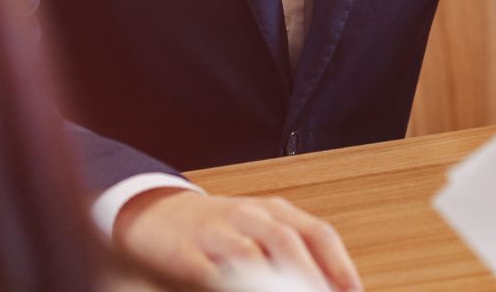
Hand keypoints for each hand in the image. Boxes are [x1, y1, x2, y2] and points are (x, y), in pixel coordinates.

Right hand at [115, 188, 361, 290]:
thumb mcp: (260, 233)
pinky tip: (244, 291)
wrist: (155, 214)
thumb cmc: (219, 230)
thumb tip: (329, 285)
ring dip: (275, 283)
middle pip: (288, 243)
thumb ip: (292, 257)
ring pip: (252, 255)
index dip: (340, 265)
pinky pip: (212, 272)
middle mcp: (250, 216)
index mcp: (275, 211)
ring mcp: (218, 231)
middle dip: (310, 278)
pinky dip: (232, 285)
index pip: (317, 234)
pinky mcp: (187, 251)